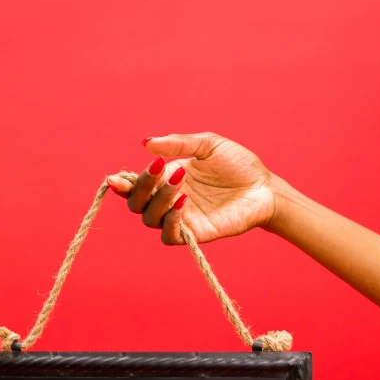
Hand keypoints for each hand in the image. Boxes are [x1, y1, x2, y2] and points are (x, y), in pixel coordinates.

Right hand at [106, 131, 274, 244]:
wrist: (264, 186)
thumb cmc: (237, 164)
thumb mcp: (207, 144)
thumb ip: (178, 143)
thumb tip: (146, 143)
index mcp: (166, 179)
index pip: (135, 186)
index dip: (122, 184)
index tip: (116, 177)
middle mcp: (169, 201)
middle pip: (136, 204)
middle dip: (141, 187)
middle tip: (159, 169)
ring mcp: (181, 219)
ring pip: (149, 219)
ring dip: (158, 199)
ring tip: (180, 179)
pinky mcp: (195, 234)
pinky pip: (169, 236)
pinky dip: (170, 221)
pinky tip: (184, 202)